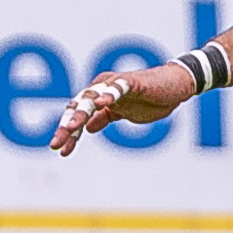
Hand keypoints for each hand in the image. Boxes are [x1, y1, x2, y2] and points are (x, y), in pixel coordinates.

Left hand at [49, 63, 196, 156]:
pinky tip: (101, 103)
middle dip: (67, 126)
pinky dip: (109, 94)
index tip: (60, 151)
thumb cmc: (150, 98)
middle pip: (79, 107)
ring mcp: (116, 84)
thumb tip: (88, 128)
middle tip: (57, 144)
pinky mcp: (133, 81)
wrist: (175, 85)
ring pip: (92, 97)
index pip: (77, 115)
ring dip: (81, 112)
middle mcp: (102, 88)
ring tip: (72, 126)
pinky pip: (118, 87)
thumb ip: (105, 117)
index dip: (68, 132)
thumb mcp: (123, 113)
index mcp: (99, 97)